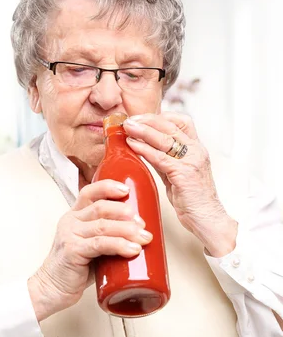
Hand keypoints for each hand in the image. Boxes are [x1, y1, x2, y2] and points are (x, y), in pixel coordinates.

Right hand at [28, 180, 151, 320]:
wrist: (51, 289)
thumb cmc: (74, 270)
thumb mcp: (91, 246)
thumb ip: (107, 236)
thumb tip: (139, 233)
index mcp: (74, 216)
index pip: (89, 192)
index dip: (108, 187)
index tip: (127, 190)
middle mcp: (71, 222)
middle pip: (101, 208)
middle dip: (126, 213)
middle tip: (143, 224)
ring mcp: (70, 235)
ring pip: (103, 225)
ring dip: (128, 230)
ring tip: (144, 238)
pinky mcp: (72, 251)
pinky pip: (100, 244)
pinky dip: (119, 245)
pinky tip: (133, 250)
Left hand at [123, 112, 237, 256]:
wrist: (208, 219)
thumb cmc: (193, 200)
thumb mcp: (178, 175)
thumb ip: (165, 161)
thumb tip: (145, 150)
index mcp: (197, 149)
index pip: (182, 122)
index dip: (161, 117)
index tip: (142, 118)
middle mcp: (197, 150)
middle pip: (171, 125)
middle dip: (148, 120)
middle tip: (130, 120)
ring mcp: (192, 161)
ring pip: (165, 138)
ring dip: (143, 131)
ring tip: (127, 128)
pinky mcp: (184, 174)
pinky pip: (161, 157)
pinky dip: (144, 149)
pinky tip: (132, 145)